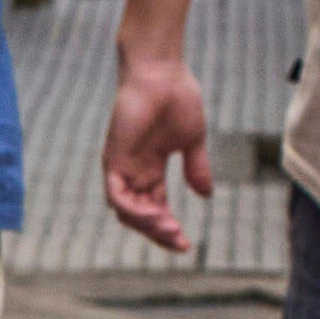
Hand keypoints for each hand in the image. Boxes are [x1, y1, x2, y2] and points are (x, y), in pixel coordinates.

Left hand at [100, 42, 214, 254]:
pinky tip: (154, 215)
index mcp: (150, 169)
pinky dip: (132, 210)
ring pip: (126, 211)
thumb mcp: (192, 140)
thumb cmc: (177, 98)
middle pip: (140, 215)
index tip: (187, 245)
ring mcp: (122, 166)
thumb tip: (206, 196)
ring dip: (147, 226)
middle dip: (159, 233)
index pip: (155, 208)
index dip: (169, 229)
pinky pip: (116, 195)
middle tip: (180, 242)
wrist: (163, 73)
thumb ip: (196, 167)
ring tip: (169, 230)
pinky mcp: (114, 158)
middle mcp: (134, 172)